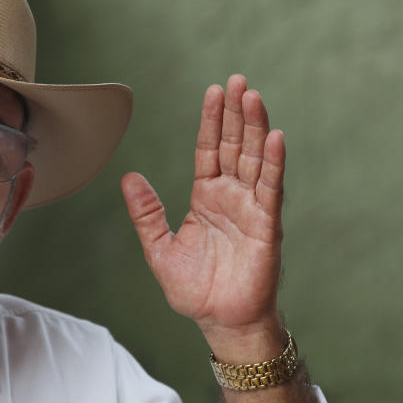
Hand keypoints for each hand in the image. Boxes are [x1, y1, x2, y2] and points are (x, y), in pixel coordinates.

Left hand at [121, 74, 285, 354]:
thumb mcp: (159, 247)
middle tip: (237, 80)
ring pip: (254, 159)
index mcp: (206, 198)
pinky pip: (270, 188)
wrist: (220, 322)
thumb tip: (128, 176)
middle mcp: (231, 196)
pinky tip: (274, 136)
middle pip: (235, 146)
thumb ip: (146, 212)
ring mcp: (250, 208)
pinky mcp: (266, 225)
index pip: (209, 150)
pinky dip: (274, 162)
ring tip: (252, 96)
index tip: (213, 91)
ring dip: (255, 127)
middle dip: (235, 113)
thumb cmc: (195, 289)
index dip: (211, 121)